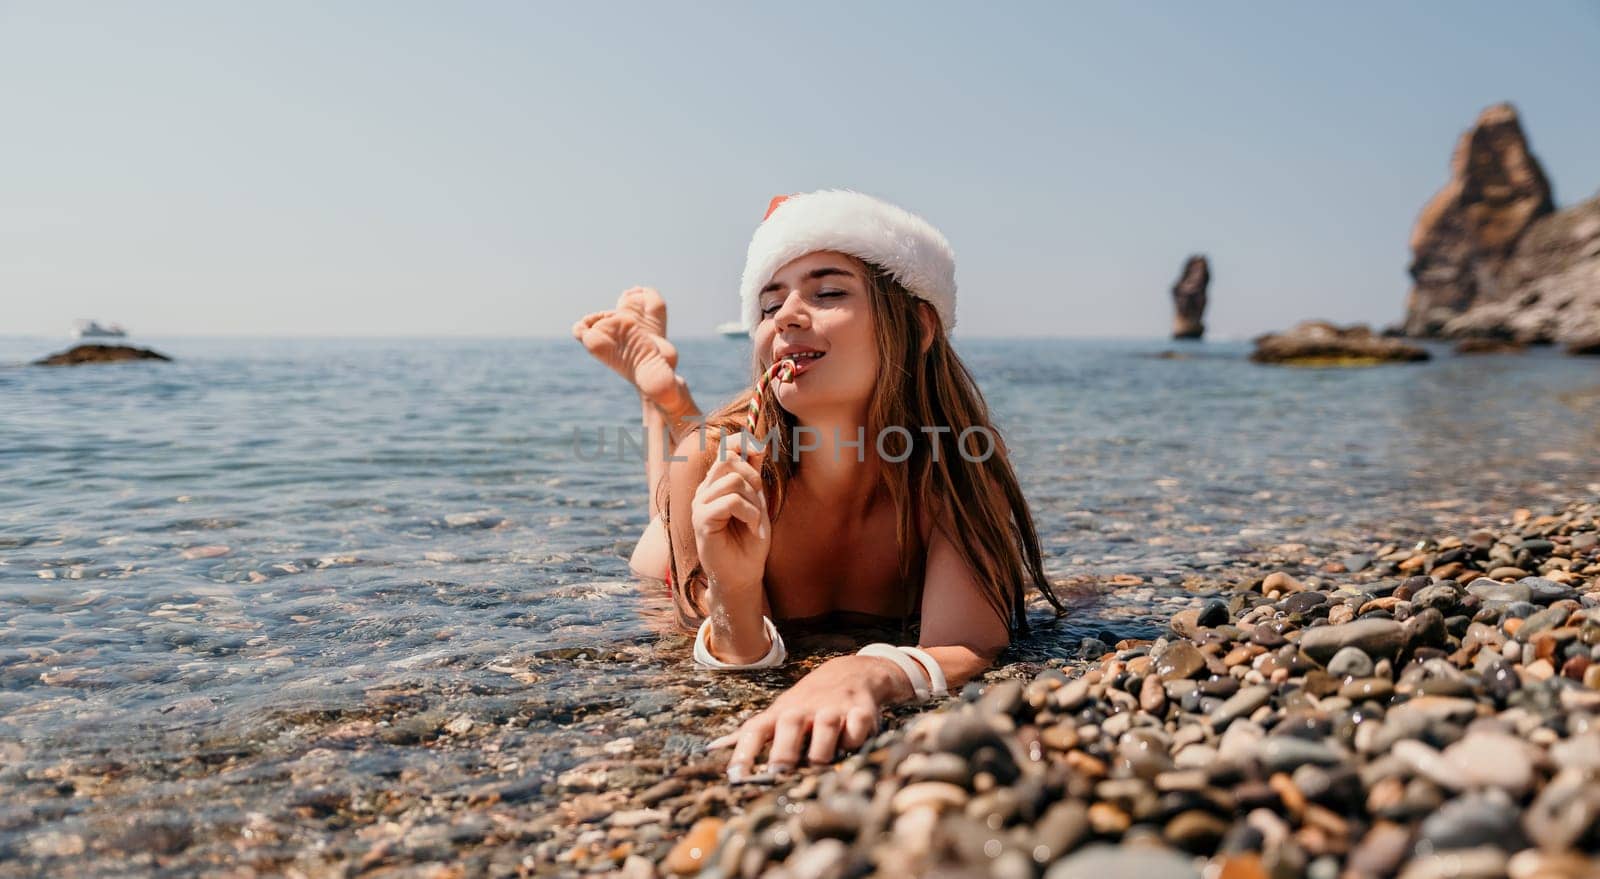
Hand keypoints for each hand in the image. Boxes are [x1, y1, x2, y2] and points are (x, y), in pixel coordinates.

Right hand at [691, 431, 771, 594]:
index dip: (741, 441)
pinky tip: (751, 528)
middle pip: (727, 459)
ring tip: (755, 520)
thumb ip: (754, 476)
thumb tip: (758, 444)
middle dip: (752, 475)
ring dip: (754, 501)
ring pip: (733, 480)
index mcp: (716, 484)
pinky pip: (731, 501)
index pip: (723, 449)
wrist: (743, 574)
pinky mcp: (701, 520)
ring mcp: (700, 504)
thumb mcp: (757, 502)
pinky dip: (749, 514)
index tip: (760, 447)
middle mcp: (704, 490)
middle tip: (759, 499)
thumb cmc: (750, 541)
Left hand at [707, 656, 885, 778]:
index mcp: (781, 714)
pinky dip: (855, 740)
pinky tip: (852, 749)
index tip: (735, 777)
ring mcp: (833, 708)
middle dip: (784, 750)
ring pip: (826, 726)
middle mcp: (804, 709)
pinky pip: (857, 727)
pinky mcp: (861, 712)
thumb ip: (750, 734)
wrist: (850, 673)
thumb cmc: (806, 703)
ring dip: (822, 749)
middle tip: (778, 773)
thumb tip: (712, 748)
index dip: (743, 752)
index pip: (756, 730)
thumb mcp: (778, 713)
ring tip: (818, 766)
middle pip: (790, 724)